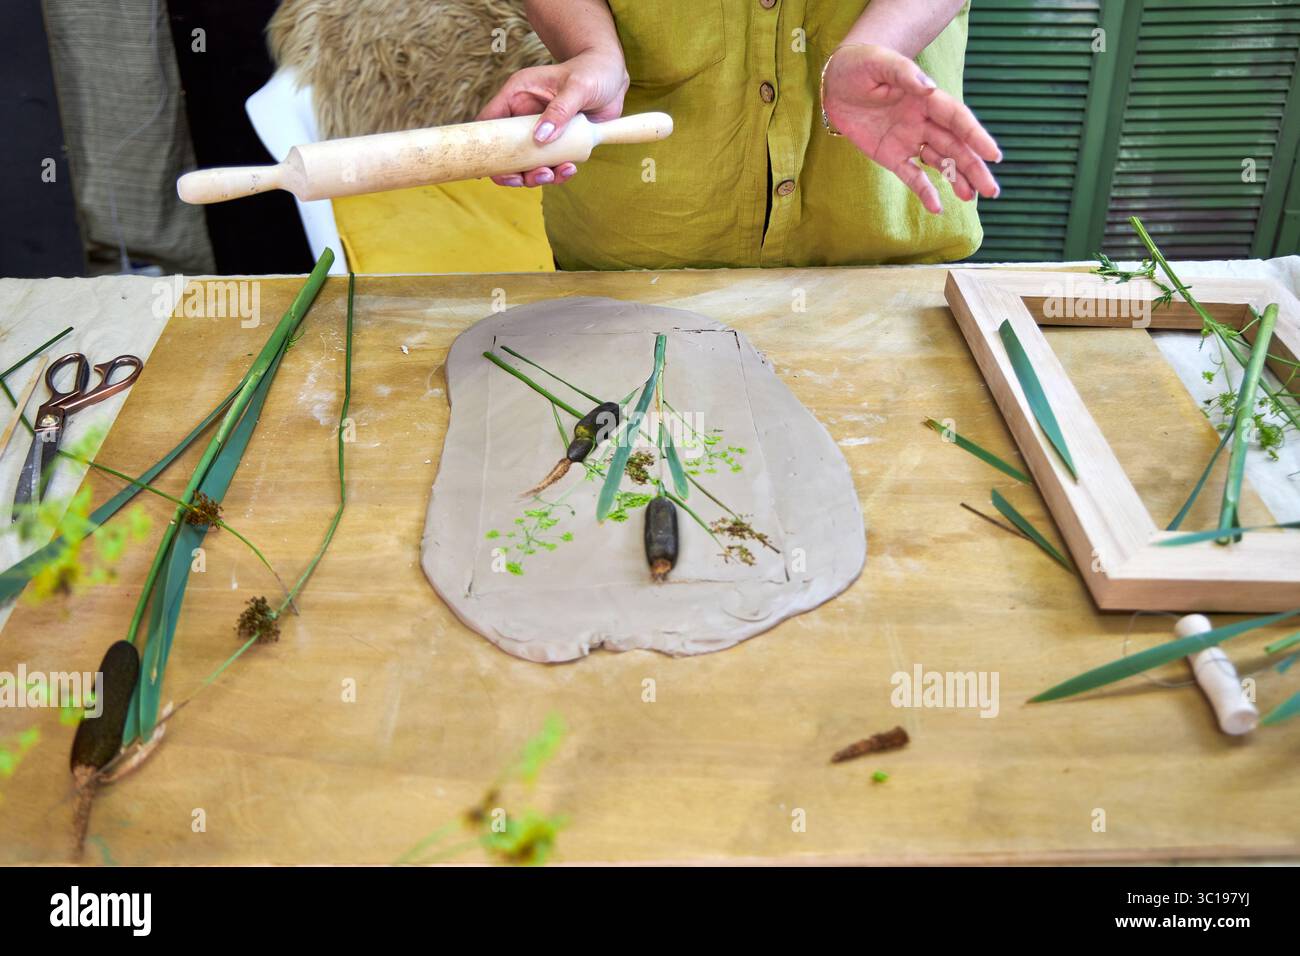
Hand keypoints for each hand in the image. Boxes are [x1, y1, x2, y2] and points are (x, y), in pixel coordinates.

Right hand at [477, 49, 628, 186]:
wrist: (614, 77)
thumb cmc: (592, 70)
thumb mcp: (577, 87)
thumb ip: (559, 110)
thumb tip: (540, 138)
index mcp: (517, 96)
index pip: (489, 122)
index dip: (483, 146)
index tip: (488, 167)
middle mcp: (524, 116)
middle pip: (505, 152)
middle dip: (512, 171)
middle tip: (525, 179)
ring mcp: (541, 132)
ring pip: (527, 163)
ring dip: (536, 176)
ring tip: (552, 174)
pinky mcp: (558, 144)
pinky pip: (550, 165)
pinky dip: (557, 173)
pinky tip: (569, 169)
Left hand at [821, 43, 1000, 213]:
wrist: (835, 81)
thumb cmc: (861, 65)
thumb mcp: (881, 63)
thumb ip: (906, 75)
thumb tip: (929, 88)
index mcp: (927, 98)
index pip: (957, 120)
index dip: (976, 137)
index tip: (993, 155)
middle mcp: (924, 121)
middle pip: (955, 146)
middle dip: (974, 167)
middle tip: (992, 190)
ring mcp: (909, 140)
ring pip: (940, 162)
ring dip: (957, 180)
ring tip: (971, 198)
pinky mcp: (891, 155)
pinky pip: (912, 176)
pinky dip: (924, 191)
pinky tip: (937, 208)